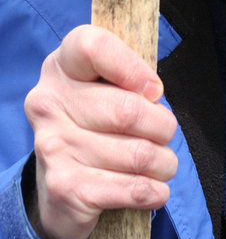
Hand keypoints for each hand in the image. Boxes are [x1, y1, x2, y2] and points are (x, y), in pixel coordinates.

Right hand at [24, 25, 177, 238]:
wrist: (62, 188)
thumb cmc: (98, 124)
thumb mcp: (107, 87)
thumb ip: (129, 76)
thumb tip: (153, 92)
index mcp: (62, 66)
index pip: (93, 47)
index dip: (132, 66)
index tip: (154, 90)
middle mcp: (49, 103)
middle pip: (128, 110)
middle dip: (163, 127)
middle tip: (164, 134)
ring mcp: (53, 146)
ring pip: (138, 154)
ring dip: (163, 163)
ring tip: (161, 164)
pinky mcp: (64, 187)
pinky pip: (132, 188)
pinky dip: (154, 192)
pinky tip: (155, 190)